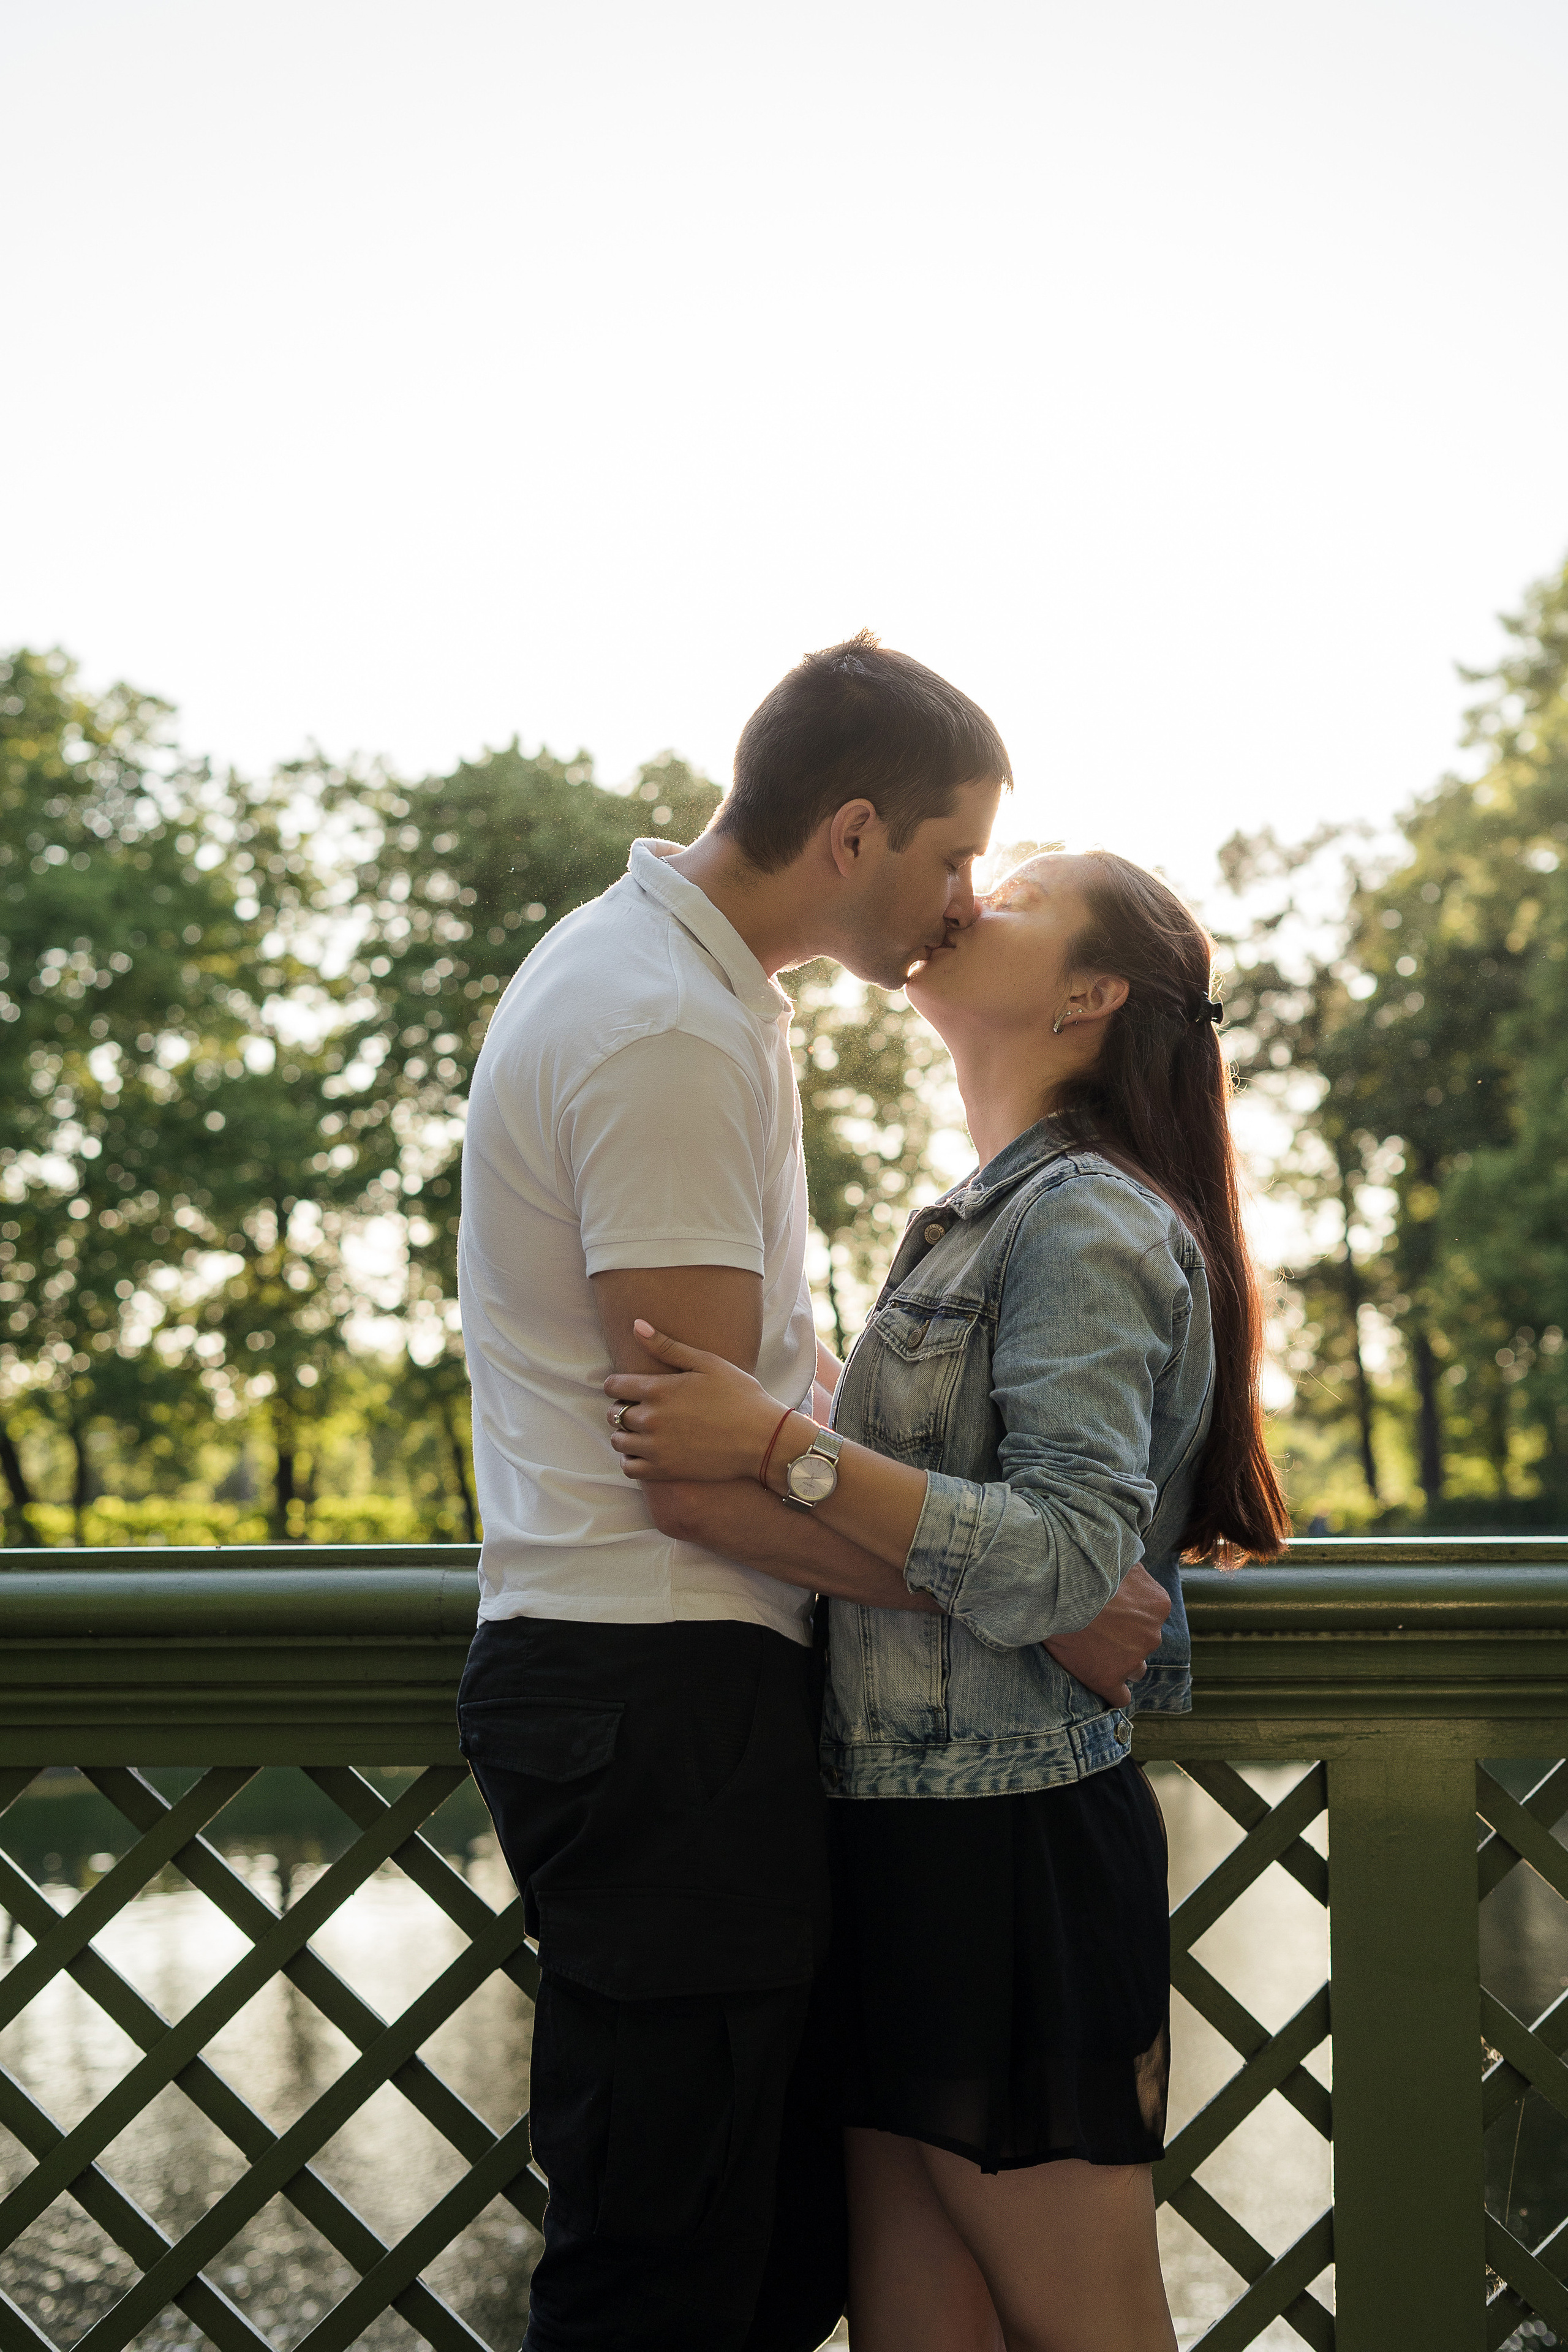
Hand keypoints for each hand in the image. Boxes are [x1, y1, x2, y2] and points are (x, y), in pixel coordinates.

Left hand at [605, 1320, 787, 1483]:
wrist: (763, 1438)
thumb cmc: (740, 1395)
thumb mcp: (707, 1362)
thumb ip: (667, 1345)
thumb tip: (636, 1325)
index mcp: (658, 1389)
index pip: (613, 1386)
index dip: (617, 1384)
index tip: (629, 1387)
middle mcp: (651, 1418)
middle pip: (614, 1413)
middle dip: (622, 1408)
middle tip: (641, 1408)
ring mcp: (656, 1447)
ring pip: (618, 1441)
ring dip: (625, 1434)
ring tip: (642, 1431)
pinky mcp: (665, 1470)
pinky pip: (629, 1468)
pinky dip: (631, 1460)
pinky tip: (646, 1452)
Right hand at [1043, 1563, 1170, 1709]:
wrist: (1055, 1587)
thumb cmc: (1084, 1568)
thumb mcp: (1120, 1558)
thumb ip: (1133, 1571)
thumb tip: (1133, 1571)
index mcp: (1158, 1604)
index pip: (1152, 1618)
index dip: (1130, 1617)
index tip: (1110, 1612)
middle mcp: (1151, 1634)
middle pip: (1143, 1643)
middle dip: (1125, 1639)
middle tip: (1097, 1629)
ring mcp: (1131, 1660)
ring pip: (1135, 1670)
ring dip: (1119, 1663)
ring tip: (1093, 1652)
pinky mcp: (1108, 1680)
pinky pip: (1120, 1697)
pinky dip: (1112, 1691)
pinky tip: (1099, 1680)